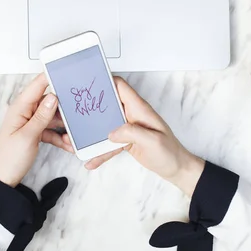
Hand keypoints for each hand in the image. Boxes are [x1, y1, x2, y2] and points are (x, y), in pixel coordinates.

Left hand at [0, 74, 73, 186]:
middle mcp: (25, 112)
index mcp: (19, 108)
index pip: (37, 86)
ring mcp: (30, 123)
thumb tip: (53, 97)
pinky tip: (68, 145)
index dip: (51, 77)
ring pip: (52, 117)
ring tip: (74, 135)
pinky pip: (51, 130)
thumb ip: (41, 116)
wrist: (3, 180)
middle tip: (79, 109)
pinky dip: (60, 137)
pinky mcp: (35, 133)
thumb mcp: (27, 136)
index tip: (67, 73)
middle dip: (64, 107)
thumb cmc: (9, 158)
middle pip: (48, 101)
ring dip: (64, 126)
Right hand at [86, 77, 204, 195]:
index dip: (105, 81)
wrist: (177, 169)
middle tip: (73, 110)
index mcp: (139, 109)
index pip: (120, 87)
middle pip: (107, 104)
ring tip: (76, 139)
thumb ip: (131, 133)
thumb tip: (111, 132)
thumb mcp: (153, 141)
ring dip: (91, 132)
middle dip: (90, 106)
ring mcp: (128, 127)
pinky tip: (91, 159)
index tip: (88, 82)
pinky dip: (99, 150)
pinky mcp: (126, 140)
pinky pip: (108, 142)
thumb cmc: (170, 153)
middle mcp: (132, 115)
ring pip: (104, 125)